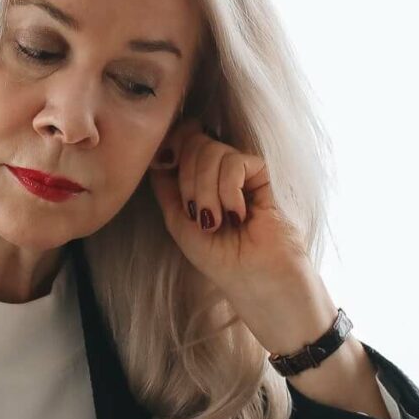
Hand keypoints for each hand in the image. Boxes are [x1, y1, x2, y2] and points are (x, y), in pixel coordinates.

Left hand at [146, 121, 318, 329]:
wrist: (255, 277)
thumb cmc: (218, 257)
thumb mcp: (178, 222)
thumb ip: (165, 187)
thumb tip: (158, 152)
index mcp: (196, 178)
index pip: (180, 141)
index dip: (171, 146)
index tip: (166, 165)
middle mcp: (217, 170)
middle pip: (193, 142)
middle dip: (188, 180)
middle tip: (198, 214)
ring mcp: (240, 170)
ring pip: (212, 150)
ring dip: (207, 190)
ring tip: (217, 221)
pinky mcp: (261, 173)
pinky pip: (235, 162)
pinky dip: (228, 191)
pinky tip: (238, 214)